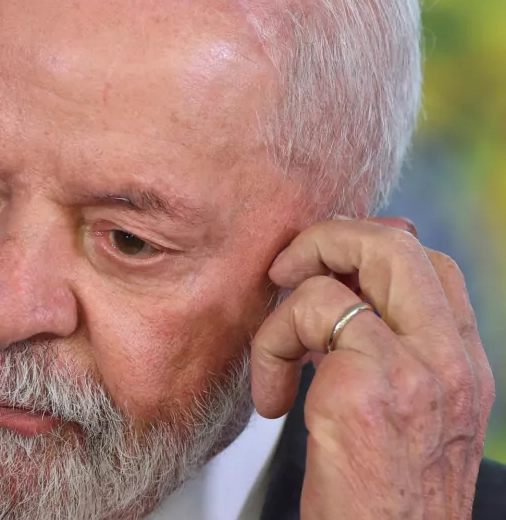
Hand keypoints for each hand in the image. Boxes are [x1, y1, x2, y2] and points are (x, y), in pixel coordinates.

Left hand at [251, 218, 495, 518]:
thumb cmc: (385, 502)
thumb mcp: (407, 419)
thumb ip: (393, 352)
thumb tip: (350, 288)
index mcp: (463, 366)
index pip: (431, 265)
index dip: (370, 249)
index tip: (325, 275)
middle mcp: (449, 363)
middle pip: (396, 246)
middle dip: (327, 240)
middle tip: (286, 273)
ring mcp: (412, 373)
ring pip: (338, 277)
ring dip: (283, 314)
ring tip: (276, 363)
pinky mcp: (363, 391)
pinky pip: (303, 317)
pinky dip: (269, 349)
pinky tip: (273, 402)